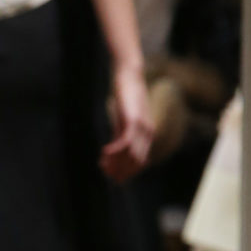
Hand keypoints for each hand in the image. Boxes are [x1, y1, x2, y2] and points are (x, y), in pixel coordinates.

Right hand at [101, 62, 153, 182]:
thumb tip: (113, 151)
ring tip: (102, 165)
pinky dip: (114, 151)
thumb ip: (120, 134)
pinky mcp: (133, 121)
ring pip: (131, 155)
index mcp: (147, 134)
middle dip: (121, 171)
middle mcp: (147, 134)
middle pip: (136, 162)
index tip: (111, 174)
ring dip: (116, 163)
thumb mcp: (123, 118)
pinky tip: (104, 152)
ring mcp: (142, 128)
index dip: (126, 171)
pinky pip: (125, 143)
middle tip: (106, 175)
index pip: (139, 161)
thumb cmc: (126, 95)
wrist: (130, 75)